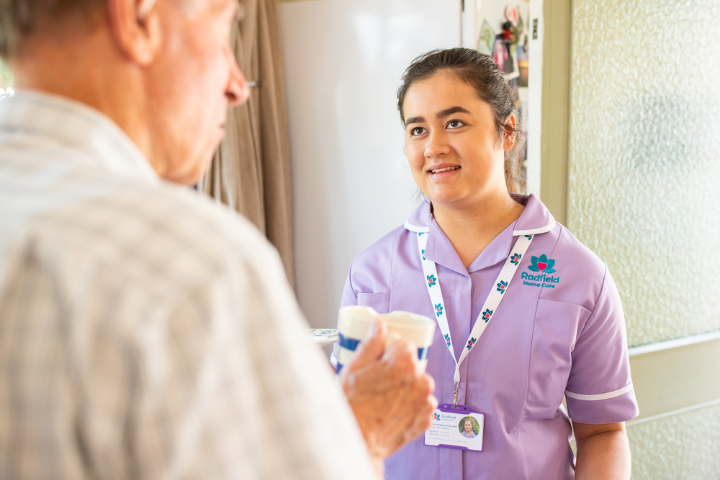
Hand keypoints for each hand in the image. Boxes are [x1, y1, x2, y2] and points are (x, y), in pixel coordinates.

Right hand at [341, 320, 436, 464]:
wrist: (358, 443)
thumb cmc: (352, 407)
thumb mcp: (354, 368)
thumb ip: (371, 343)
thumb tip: (379, 325)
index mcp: (405, 364)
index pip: (405, 345)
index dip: (390, 353)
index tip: (380, 363)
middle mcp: (421, 381)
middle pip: (412, 365)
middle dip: (398, 370)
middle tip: (378, 384)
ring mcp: (426, 402)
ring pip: (417, 385)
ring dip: (405, 388)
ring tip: (384, 400)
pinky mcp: (426, 419)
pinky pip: (421, 404)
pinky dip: (410, 406)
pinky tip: (392, 411)